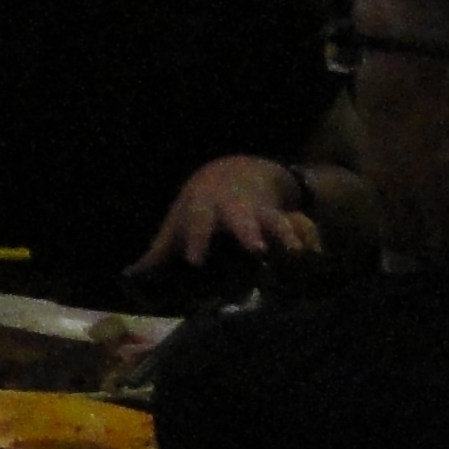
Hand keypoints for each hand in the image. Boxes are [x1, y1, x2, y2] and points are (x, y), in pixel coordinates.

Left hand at [138, 154, 319, 273]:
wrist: (238, 172)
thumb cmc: (201, 207)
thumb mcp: (180, 221)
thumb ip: (161, 250)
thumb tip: (130, 275)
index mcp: (206, 209)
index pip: (198, 223)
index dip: (197, 241)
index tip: (195, 261)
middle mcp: (236, 209)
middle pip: (243, 218)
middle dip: (250, 231)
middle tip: (258, 248)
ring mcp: (264, 212)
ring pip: (279, 220)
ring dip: (288, 235)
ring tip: (299, 254)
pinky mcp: (287, 218)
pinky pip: (304, 228)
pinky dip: (312, 240)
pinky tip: (319, 254)